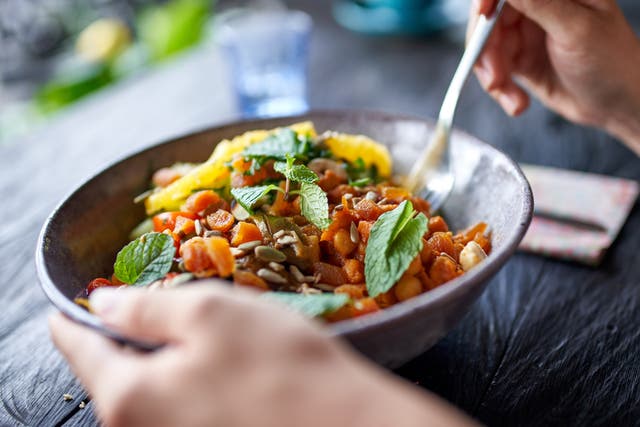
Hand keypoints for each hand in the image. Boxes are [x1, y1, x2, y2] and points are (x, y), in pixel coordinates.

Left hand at [50, 284, 474, 426]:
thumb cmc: (278, 365)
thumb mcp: (209, 313)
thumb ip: (146, 307)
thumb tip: (102, 303)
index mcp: (128, 396)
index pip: (79, 349)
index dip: (72, 317)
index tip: (67, 302)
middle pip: (114, 372)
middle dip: (125, 335)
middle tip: (145, 304)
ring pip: (151, 389)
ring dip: (164, 355)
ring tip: (194, 328)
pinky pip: (181, 404)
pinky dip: (189, 377)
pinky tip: (223, 361)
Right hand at [470, 0, 639, 153]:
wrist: (617, 104)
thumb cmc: (611, 62)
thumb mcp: (575, 28)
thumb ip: (539, 2)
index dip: (487, 1)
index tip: (482, 18)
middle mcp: (538, 7)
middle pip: (489, 19)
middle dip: (486, 50)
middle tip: (494, 77)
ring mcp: (527, 33)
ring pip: (486, 47)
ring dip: (492, 76)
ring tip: (510, 97)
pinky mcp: (520, 59)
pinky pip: (493, 69)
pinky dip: (499, 89)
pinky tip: (517, 102)